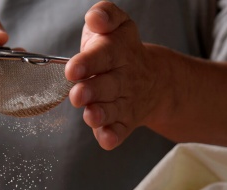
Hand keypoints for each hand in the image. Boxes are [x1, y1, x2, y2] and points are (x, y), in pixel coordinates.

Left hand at [66, 2, 161, 149]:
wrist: (153, 79)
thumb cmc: (120, 51)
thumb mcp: (116, 25)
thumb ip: (104, 15)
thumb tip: (96, 18)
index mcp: (119, 51)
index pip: (105, 54)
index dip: (89, 62)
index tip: (72, 69)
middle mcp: (124, 78)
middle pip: (110, 85)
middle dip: (93, 90)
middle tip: (77, 94)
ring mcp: (126, 101)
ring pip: (115, 110)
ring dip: (102, 114)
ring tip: (90, 115)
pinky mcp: (126, 121)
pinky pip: (121, 131)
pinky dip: (113, 136)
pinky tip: (105, 138)